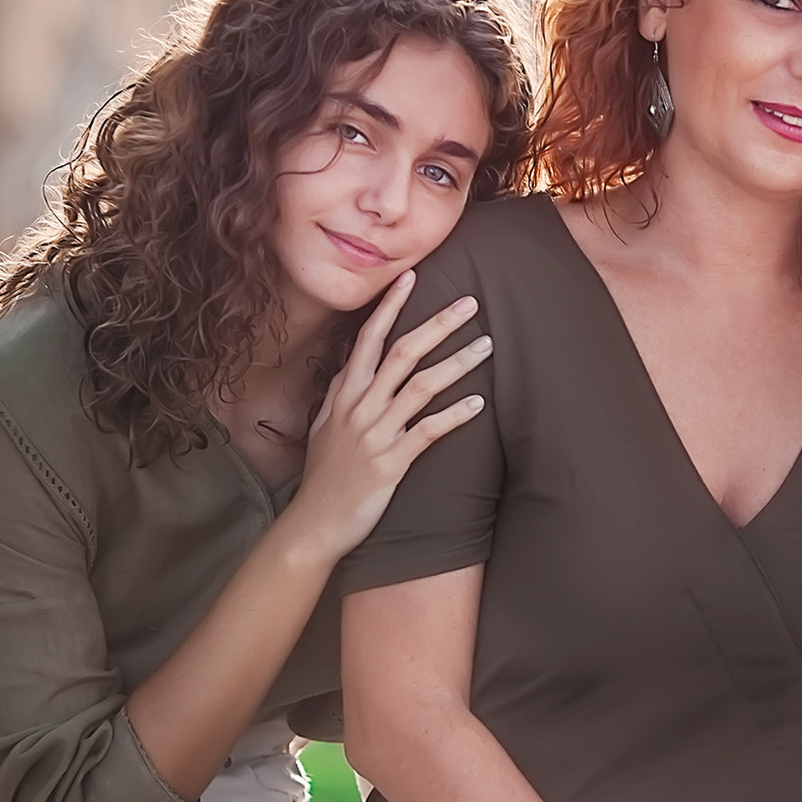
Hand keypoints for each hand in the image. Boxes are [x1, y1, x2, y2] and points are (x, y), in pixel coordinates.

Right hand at [290, 271, 488, 556]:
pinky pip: (427, 432)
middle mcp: (359, 408)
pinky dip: (455, 416)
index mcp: (344, 395)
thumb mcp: (324, 426)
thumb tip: (353, 360)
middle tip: (470, 303)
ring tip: (487, 346)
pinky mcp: (391, 463)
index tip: (410, 277)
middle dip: (438, 325)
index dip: (390, 307)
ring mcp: (375, 434)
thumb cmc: (324, 476)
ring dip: (457, 363)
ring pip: (421, 387)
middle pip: (403, 353)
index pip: (368, 339)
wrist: (314, 524)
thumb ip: (340, 391)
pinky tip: (479, 404)